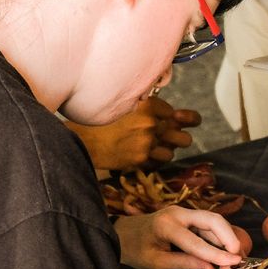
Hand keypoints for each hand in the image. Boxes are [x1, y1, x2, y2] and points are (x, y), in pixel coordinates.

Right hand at [69, 98, 195, 170]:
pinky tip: (141, 155)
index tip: (167, 120)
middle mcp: (151, 123)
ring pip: (171, 152)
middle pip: (182, 136)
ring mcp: (147, 142)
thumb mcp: (126, 106)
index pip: (173, 114)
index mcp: (148, 105)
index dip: (171, 118)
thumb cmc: (102, 121)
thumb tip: (171, 115)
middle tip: (174, 138)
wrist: (84, 138)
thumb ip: (148, 108)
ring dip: (164, 151)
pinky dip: (151, 161)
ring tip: (154, 149)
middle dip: (179, 139)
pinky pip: (156, 163)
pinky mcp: (140, 158)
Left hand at [113, 206, 242, 268]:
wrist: (121, 233)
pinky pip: (208, 226)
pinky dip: (219, 238)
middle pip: (213, 220)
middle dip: (229, 237)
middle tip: (239, 257)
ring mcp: (184, 213)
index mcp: (166, 225)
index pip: (197, 242)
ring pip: (213, 222)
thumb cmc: (135, 250)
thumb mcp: (156, 262)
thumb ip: (184, 263)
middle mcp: (178, 213)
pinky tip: (225, 252)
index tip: (235, 263)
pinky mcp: (187, 217)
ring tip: (235, 258)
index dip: (217, 254)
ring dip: (227, 239)